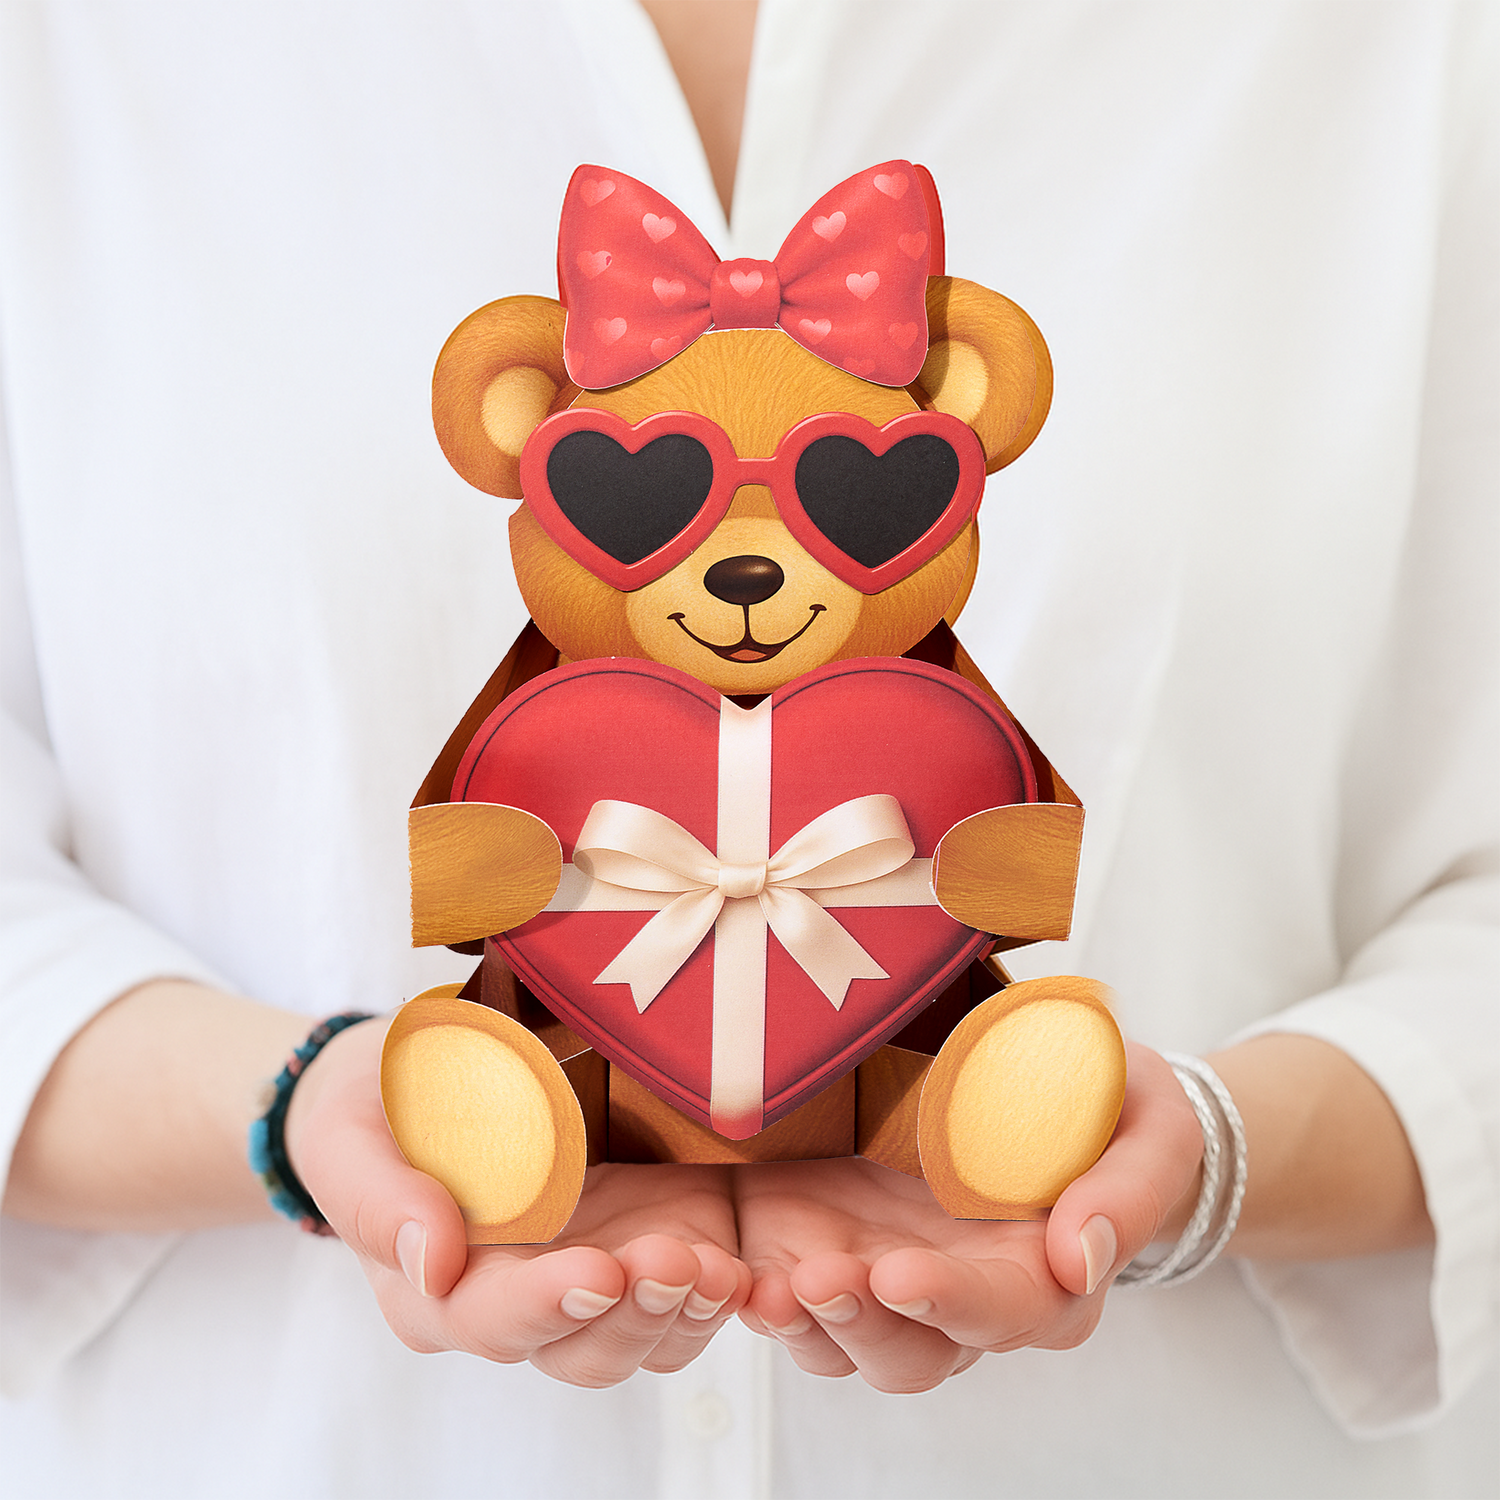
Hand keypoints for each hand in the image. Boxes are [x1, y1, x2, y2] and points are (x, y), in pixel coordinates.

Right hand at [285, 1017, 749, 1385]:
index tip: (598, 1272)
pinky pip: (681, 1295)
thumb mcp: (350, 1136)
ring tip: (720, 1269)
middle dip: (635, 1314)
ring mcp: (581, 1275)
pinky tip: (739, 1264)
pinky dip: (713, 1288)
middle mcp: (516, 1303)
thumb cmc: (374, 1110)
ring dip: (685, 1309)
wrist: (420, 1074)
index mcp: (438, 1294)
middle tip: (677, 1264)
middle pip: (580, 1347)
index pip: (493, 1321)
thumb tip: (430, 1262)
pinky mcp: (634, 1241)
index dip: (548, 1305)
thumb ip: (379, 1198)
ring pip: (641, 1334)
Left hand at [732, 1042, 1200, 1391]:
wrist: (1050, 1080)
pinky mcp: (837, 1241)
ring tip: (766, 1286)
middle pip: (914, 1349)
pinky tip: (733, 1270)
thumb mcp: (1151, 1126)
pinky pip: (796, 1292)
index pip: (1006, 1311)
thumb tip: (1086, 1255)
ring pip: (845, 1337)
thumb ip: (1129, 1188)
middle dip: (865, 1322)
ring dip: (804, 1320)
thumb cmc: (1110, 1106)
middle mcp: (965, 1297)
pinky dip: (763, 1289)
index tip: (903, 1274)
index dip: (954, 1303)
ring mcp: (894, 1274)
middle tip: (820, 1280)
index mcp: (1046, 1278)